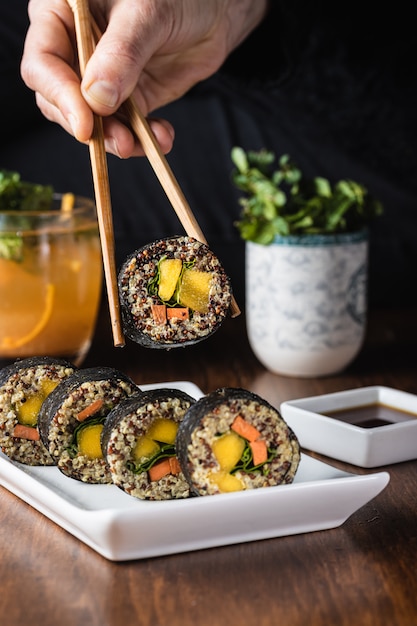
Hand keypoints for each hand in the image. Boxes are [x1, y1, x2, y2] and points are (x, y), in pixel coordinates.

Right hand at [21, 0, 267, 157]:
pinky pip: (125, 128)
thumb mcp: (147, 13)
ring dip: (115, 139)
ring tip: (138, 144)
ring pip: (93, 121)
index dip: (60, 95)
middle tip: (116, 141)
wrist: (216, 10)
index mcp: (62, 14)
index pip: (43, 62)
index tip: (85, 123)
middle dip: (88, 125)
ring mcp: (101, 78)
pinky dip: (141, 139)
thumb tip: (97, 99)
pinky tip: (162, 138)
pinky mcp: (128, 100)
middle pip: (61, 99)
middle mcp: (75, 50)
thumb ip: (122, 53)